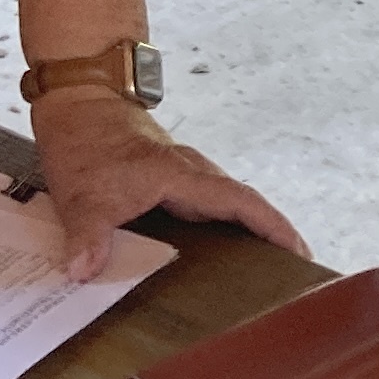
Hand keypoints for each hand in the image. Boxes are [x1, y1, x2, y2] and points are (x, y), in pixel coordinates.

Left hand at [29, 89, 308, 279]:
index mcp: (182, 176)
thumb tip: (82, 271)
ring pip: (224, 209)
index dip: (273, 227)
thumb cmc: (87, 139)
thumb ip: (86, 235)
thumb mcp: (81, 193)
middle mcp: (191, 175)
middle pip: (243, 208)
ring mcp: (181, 178)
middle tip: (289, 278)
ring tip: (256, 275)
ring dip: (244, 235)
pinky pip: (203, 210)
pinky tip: (208, 256)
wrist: (78, 101)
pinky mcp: (167, 183)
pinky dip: (215, 231)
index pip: (241, 202)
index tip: (300, 251)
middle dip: (269, 238)